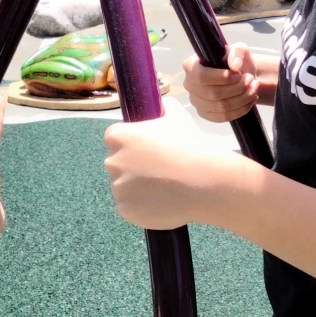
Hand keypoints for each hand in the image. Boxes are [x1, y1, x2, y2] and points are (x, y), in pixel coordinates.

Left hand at [104, 107, 230, 229]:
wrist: (204, 181)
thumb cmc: (189, 145)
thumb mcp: (177, 116)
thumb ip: (164, 107)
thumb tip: (163, 105)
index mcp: (118, 136)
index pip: (115, 139)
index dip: (132, 144)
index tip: (149, 150)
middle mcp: (112, 162)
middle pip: (118, 164)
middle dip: (134, 167)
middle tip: (160, 170)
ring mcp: (117, 188)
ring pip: (124, 187)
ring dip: (138, 189)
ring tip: (165, 188)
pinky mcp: (125, 210)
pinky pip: (130, 208)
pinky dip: (142, 207)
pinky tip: (163, 202)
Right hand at [183, 42, 259, 121]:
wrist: (242, 75)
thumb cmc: (236, 60)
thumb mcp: (239, 49)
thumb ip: (237, 52)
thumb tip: (235, 66)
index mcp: (190, 66)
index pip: (202, 77)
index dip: (222, 78)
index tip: (239, 74)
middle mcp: (189, 85)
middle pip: (213, 93)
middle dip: (237, 88)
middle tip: (251, 80)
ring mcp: (196, 102)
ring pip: (221, 107)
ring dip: (242, 98)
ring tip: (254, 88)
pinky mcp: (206, 114)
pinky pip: (224, 117)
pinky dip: (241, 109)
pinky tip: (250, 99)